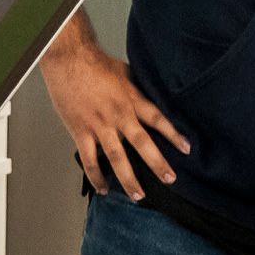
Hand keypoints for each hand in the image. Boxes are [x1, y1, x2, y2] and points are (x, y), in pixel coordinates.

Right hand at [39, 39, 189, 200]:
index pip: (158, 119)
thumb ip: (136, 89)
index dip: (173, 134)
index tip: (186, 149)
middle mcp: (118, 115)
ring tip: (138, 195)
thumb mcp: (124, 72)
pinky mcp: (81, 131)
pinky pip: (90, 160)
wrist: (68, 59)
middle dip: (158, 164)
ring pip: (117, 158)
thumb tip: (150, 96)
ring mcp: (99, 125)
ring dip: (129, 179)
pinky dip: (96, 176)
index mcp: (131, 99)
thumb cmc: (94, 63)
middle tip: (169, 179)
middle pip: (142, 143)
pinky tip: (103, 188)